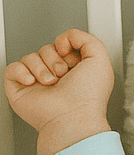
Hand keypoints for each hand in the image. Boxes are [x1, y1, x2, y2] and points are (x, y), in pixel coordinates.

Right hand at [3, 30, 113, 154]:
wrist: (71, 117)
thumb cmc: (87, 97)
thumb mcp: (100, 60)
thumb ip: (87, 39)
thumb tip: (66, 36)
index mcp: (74, 69)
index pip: (62, 45)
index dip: (66, 47)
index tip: (73, 59)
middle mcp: (56, 76)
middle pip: (46, 48)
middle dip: (54, 58)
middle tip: (63, 75)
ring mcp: (37, 82)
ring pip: (30, 56)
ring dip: (41, 68)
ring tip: (51, 83)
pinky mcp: (20, 88)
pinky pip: (12, 67)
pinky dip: (22, 72)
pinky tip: (33, 82)